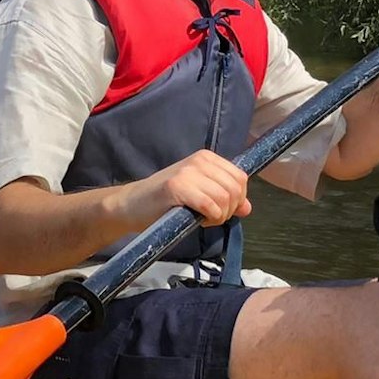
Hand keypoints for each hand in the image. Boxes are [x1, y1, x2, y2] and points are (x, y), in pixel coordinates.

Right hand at [128, 149, 251, 226]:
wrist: (132, 204)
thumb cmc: (165, 201)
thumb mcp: (199, 194)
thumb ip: (224, 198)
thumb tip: (247, 208)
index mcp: (207, 157)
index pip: (240, 177)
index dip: (238, 199)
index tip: (222, 209)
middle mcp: (200, 160)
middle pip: (235, 188)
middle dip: (229, 210)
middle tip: (212, 217)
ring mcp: (188, 172)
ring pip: (225, 198)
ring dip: (219, 216)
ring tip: (203, 218)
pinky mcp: (177, 187)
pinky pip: (210, 206)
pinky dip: (210, 218)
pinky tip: (198, 220)